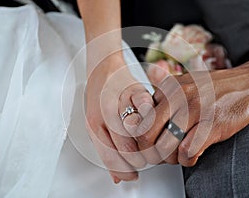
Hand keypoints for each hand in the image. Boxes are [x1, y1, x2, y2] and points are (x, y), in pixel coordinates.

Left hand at [86, 54, 153, 182]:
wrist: (104, 70)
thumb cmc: (100, 99)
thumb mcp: (96, 125)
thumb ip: (106, 151)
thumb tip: (117, 177)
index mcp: (94, 123)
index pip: (109, 156)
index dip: (123, 171)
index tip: (131, 176)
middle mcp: (106, 112)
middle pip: (127, 148)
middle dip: (139, 161)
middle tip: (143, 161)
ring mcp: (122, 101)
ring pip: (140, 133)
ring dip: (149, 145)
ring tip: (150, 147)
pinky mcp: (137, 90)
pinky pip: (149, 111)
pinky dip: (153, 120)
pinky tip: (154, 125)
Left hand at [136, 56, 248, 165]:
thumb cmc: (214, 89)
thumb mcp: (183, 86)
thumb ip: (163, 101)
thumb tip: (143, 126)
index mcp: (168, 88)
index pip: (141, 119)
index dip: (142, 138)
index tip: (148, 145)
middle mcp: (178, 96)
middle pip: (147, 135)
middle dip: (150, 152)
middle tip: (159, 156)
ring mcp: (195, 109)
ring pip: (166, 147)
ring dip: (170, 158)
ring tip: (178, 155)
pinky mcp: (213, 124)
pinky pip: (188, 152)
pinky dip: (187, 160)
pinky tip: (192, 155)